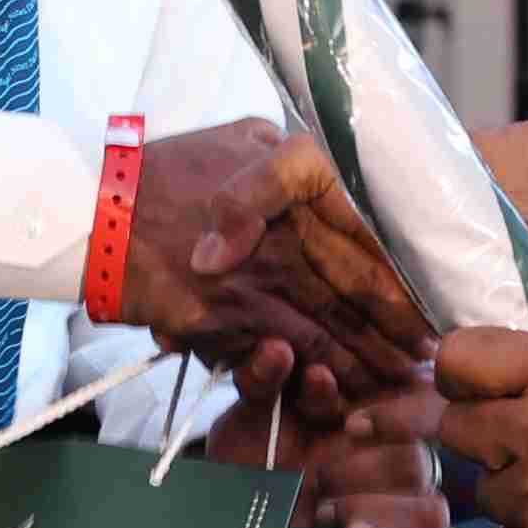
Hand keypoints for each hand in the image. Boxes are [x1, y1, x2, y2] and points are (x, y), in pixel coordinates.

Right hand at [117, 123, 423, 384]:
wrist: (98, 214)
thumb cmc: (167, 171)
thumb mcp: (241, 135)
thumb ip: (289, 157)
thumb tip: (328, 170)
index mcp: (300, 186)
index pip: (369, 239)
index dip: (402, 277)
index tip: (429, 302)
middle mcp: (288, 239)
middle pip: (360, 291)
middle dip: (398, 330)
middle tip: (429, 356)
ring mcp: (259, 285)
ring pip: (331, 330)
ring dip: (369, 361)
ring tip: (399, 382)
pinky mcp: (229, 323)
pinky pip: (288, 355)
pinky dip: (319, 377)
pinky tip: (345, 392)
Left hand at [184, 347, 451, 527]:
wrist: (229, 519)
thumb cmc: (253, 455)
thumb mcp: (250, 413)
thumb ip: (263, 381)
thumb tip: (277, 350)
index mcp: (380, 416)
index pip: (425, 404)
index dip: (400, 411)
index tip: (349, 422)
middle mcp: (396, 462)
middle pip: (422, 460)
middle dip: (369, 466)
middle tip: (320, 474)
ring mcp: (397, 516)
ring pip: (430, 510)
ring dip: (377, 509)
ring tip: (324, 510)